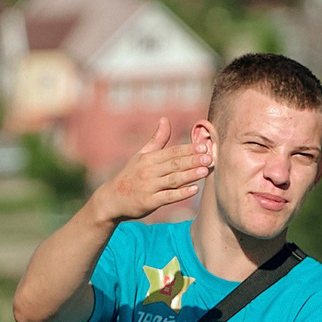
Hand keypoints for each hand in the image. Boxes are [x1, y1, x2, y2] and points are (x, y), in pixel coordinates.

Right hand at [89, 120, 210, 223]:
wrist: (112, 199)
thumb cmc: (130, 175)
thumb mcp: (141, 155)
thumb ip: (156, 139)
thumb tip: (165, 119)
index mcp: (148, 158)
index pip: (172, 152)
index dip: (189, 149)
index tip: (204, 146)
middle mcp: (148, 171)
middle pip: (174, 164)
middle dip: (193, 160)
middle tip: (210, 157)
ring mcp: (149, 187)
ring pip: (173, 179)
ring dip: (190, 175)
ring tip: (206, 170)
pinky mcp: (149, 202)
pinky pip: (168, 197)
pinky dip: (181, 193)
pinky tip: (195, 189)